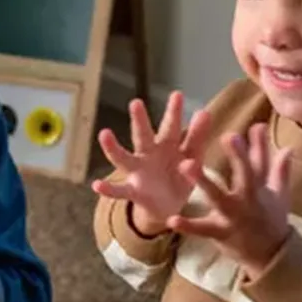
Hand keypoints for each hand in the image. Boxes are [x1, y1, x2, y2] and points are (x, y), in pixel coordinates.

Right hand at [90, 92, 210, 234]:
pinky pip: (119, 190)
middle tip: (136, 103)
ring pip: (123, 158)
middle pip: (143, 136)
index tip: (177, 94)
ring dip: (113, 147)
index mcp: (166, 146)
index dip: (174, 112)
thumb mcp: (192, 157)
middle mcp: (148, 155)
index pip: (170, 127)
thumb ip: (197, 137)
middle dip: (139, 121)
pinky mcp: (133, 192)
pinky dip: (108, 188)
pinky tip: (97, 185)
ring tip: (104, 134)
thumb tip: (205, 112)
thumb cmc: (179, 176)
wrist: (169, 207)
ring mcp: (138, 172)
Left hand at [169, 123, 291, 276]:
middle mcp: (248, 200)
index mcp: (259, 189)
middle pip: (245, 175)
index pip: (261, 162)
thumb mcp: (280, 196)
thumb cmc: (272, 221)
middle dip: (238, 156)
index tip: (256, 126)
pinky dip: (187, 225)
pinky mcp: (220, 233)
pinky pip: (201, 229)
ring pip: (218, 196)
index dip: (258, 144)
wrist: (271, 257)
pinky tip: (172, 219)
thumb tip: (288, 147)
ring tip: (186, 164)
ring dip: (202, 180)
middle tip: (229, 136)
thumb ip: (281, 171)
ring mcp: (234, 217)